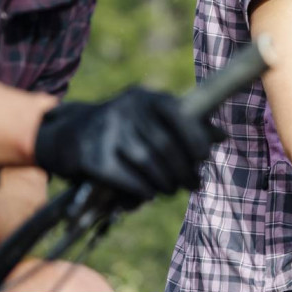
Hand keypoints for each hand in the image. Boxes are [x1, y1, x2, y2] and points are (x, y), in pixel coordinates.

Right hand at [34, 87, 225, 205]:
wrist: (70, 134)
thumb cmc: (124, 127)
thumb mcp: (151, 117)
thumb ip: (185, 124)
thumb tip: (222, 136)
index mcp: (146, 97)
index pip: (179, 114)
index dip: (196, 138)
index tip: (205, 157)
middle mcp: (127, 109)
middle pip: (165, 144)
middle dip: (184, 169)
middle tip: (195, 183)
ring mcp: (108, 131)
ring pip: (147, 162)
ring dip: (166, 182)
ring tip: (174, 189)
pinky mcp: (92, 155)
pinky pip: (125, 177)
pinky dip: (141, 189)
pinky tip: (149, 194)